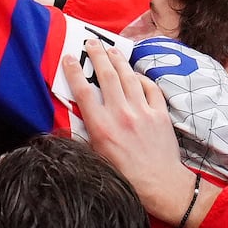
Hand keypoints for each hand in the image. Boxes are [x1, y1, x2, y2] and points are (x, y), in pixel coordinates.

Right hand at [70, 40, 208, 227]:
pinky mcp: (160, 114)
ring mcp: (142, 112)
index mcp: (101, 127)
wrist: (159, 184)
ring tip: (111, 49)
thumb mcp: (95, 156)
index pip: (83, 91)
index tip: (68, 58)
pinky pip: (150, 88)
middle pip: (106, 76)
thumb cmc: (124, 175)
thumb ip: (84, 134)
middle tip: (90, 42)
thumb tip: (72, 118)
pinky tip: (135, 74)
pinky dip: (142, 78)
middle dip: (97, 55)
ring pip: (128, 77)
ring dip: (118, 60)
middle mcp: (121, 115)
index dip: (74, 71)